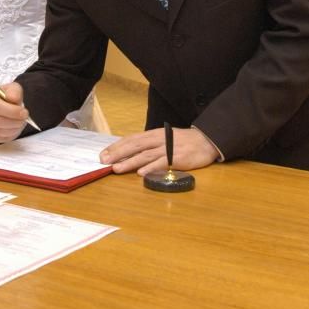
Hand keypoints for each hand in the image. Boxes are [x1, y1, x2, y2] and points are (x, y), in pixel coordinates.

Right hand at [0, 82, 29, 141]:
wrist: (4, 106)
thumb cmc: (8, 97)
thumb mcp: (14, 89)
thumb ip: (14, 92)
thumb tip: (12, 98)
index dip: (11, 111)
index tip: (23, 112)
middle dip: (14, 121)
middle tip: (24, 118)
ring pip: (0, 131)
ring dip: (14, 128)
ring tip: (20, 122)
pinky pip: (0, 138)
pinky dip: (11, 134)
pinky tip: (14, 127)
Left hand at [100, 127, 218, 175]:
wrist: (205, 141)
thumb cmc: (182, 141)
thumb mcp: (163, 139)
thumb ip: (148, 145)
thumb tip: (129, 153)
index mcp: (153, 135)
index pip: (131, 139)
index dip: (116, 146)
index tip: (103, 154)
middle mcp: (158, 140)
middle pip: (134, 146)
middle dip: (118, 153)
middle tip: (104, 161)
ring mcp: (167, 149)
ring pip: (145, 155)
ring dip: (129, 162)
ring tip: (116, 169)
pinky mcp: (177, 158)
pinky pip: (162, 163)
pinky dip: (151, 168)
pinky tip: (141, 173)